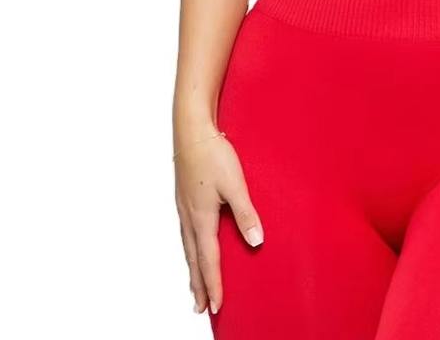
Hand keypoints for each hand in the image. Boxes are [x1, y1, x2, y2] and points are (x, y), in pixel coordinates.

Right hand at [173, 123, 263, 315]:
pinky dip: (189, 250)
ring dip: (192, 269)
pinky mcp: (184, 198)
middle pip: (193, 259)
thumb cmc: (213, 156)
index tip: (216, 307)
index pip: (208, 260)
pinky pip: (186, 233)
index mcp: (201, 218)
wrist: (192, 131)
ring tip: (194, 286)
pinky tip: (192, 247)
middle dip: (198, 285)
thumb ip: (246, 214)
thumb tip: (256, 242)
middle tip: (201, 309)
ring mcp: (184, 208)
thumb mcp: (235, 185)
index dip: (214, 284)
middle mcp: (189, 217)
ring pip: (188, 247)